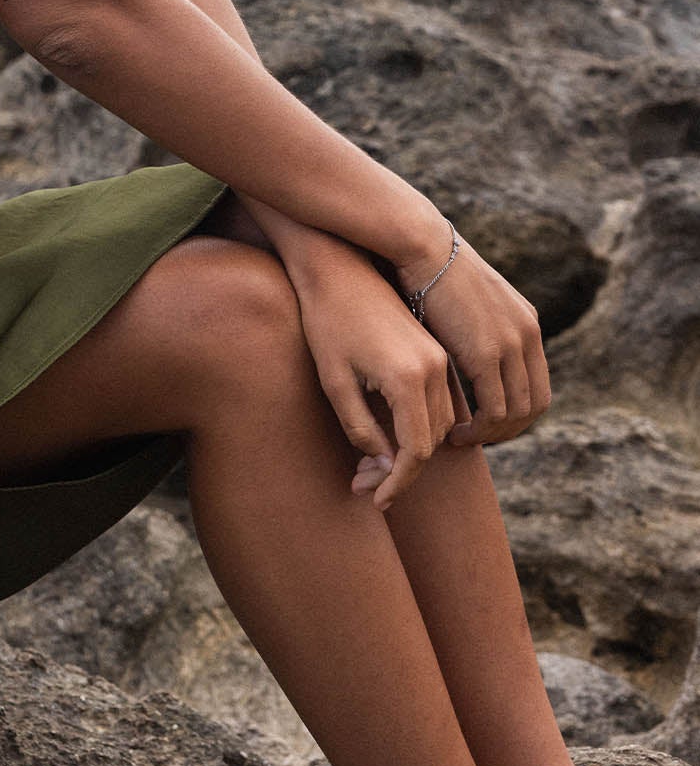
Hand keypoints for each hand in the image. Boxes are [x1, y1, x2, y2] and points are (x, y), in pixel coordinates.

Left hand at [291, 248, 472, 510]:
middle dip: (400, 472)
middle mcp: (435, 369)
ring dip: (410, 450)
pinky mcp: (434, 351)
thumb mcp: (335, 381)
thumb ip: (361, 429)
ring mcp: (439, 358)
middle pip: (430, 442)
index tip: (373, 499)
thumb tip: (387, 467)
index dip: (396, 484)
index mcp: (409, 378)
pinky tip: (386, 433)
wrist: (338, 267)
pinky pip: (438, 403)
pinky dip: (419, 425)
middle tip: (361, 483)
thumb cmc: (326, 322)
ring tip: (368, 464)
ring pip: (438, 425)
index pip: (415, 452)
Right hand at [394, 223, 551, 450]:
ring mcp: (511, 343)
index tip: (486, 422)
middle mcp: (528, 334)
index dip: (517, 412)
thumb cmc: (429, 267)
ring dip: (491, 433)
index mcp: (527, 322)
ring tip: (461, 437)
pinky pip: (494, 408)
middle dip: (508, 430)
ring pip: (516, 412)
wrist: (422, 245)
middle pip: (535, 403)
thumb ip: (477, 324)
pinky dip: (479, 428)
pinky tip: (453, 430)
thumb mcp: (468, 298)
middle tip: (476, 438)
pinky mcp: (487, 352)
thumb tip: (465, 343)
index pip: (538, 384)